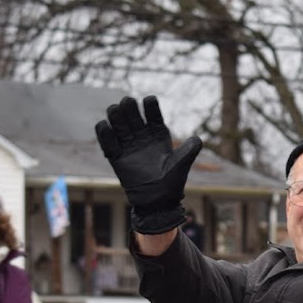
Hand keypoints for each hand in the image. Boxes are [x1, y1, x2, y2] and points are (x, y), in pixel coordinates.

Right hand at [95, 96, 201, 233]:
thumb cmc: (172, 183)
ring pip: (118, 122)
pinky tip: (106, 126)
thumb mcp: (181, 165)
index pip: (153, 113)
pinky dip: (103, 131)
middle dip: (128, 105)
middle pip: (132, 113)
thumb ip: (189, 151)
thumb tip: (198, 139)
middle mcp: (142, 136)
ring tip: (116, 112)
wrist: (157, 201)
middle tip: (128, 103)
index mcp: (158, 134)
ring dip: (115, 114)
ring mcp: (128, 145)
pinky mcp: (116, 156)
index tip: (149, 101)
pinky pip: (106, 140)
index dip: (150, 105)